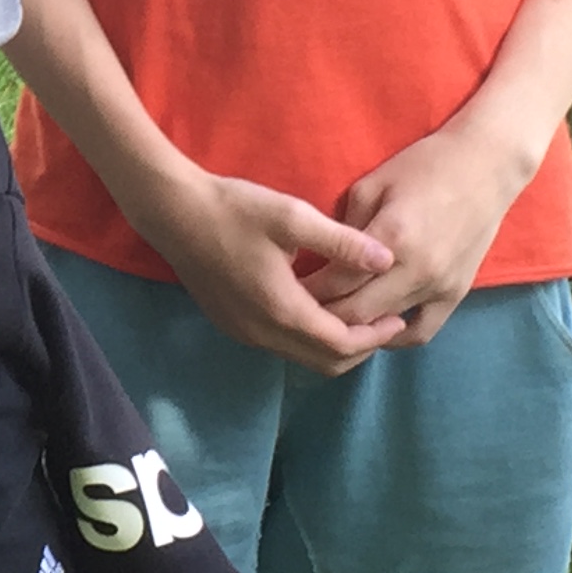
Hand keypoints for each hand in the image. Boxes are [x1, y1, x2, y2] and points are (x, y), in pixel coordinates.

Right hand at [121, 164, 408, 375]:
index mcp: (282, 309)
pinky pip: (280, 345)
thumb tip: (388, 260)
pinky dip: (308, 338)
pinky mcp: (231, 324)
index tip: (397, 317)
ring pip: (301, 357)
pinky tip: (317, 309)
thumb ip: (343, 243)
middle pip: (324, 363)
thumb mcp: (292, 217)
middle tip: (384, 322)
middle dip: (360, 348)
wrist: (173, 211)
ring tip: (357, 316)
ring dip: (333, 344)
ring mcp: (244, 332)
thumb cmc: (234, 209)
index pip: (341, 344)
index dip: (374, 336)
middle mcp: (263, 333)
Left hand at [309, 121, 548, 347]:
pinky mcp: (457, 294)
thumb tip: (321, 260)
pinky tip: (374, 328)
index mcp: (391, 236)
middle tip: (299, 311)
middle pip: (357, 312)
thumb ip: (345, 228)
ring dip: (355, 327)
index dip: (307, 290)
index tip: (285, 290)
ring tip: (330, 321)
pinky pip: (421, 332)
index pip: (337, 280)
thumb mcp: (372, 185)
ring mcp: (440, 286)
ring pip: (385, 327)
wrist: (486, 165)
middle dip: (323, 315)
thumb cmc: (423, 165)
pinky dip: (395, 336)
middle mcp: (417, 269)